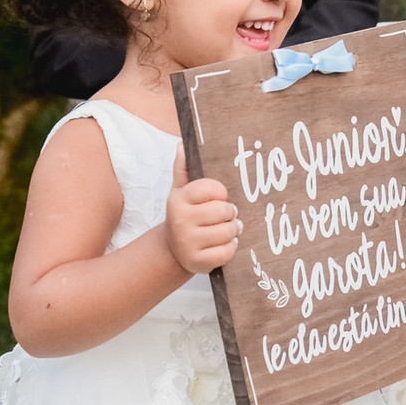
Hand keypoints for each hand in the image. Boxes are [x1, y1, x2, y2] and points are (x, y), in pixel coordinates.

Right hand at [165, 146, 242, 272]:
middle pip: (224, 210)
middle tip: (227, 215)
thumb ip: (184, 168)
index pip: (213, 188)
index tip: (218, 197)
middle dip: (230, 213)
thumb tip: (182, 144)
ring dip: (233, 230)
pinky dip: (230, 247)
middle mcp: (181, 219)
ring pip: (228, 231)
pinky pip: (227, 251)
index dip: (221, 193)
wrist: (172, 250)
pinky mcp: (197, 261)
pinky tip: (223, 243)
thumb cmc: (184, 214)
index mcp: (179, 199)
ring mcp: (188, 242)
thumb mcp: (181, 191)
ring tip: (228, 228)